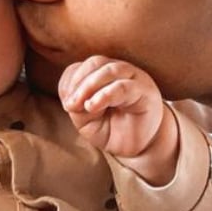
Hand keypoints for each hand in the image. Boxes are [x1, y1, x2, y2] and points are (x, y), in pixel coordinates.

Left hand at [59, 56, 179, 181]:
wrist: (139, 147)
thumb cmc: (113, 130)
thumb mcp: (87, 123)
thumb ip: (78, 110)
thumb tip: (72, 101)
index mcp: (103, 75)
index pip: (82, 67)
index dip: (70, 81)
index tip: (66, 103)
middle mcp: (120, 71)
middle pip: (95, 63)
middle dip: (78, 83)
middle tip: (70, 105)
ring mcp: (135, 78)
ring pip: (109, 69)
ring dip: (89, 86)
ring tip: (82, 106)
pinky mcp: (145, 91)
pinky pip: (124, 86)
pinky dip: (105, 94)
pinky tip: (93, 105)